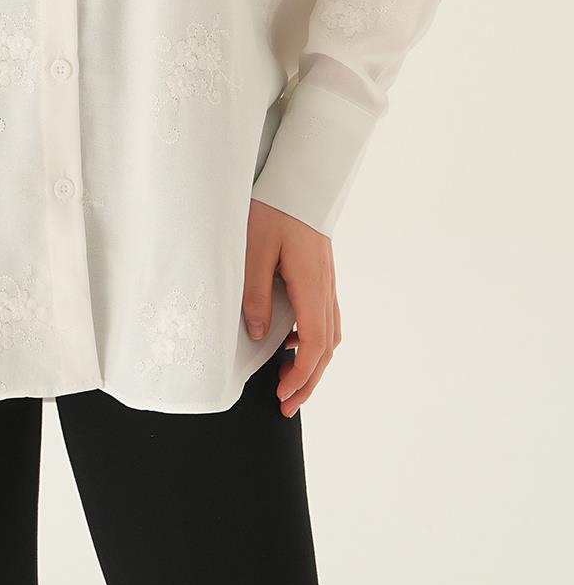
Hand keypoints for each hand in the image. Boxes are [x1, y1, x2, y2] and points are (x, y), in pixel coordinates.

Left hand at [243, 196, 341, 416]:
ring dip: (313, 363)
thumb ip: (256, 292)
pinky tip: (290, 340)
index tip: (281, 395)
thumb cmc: (274, 207)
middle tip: (286, 405)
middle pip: (326, 347)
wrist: (299, 178)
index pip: (314, 344)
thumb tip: (261, 335)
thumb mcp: (254, 248)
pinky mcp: (321, 273)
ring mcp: (327, 280)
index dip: (300, 376)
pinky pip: (325, 316)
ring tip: (288, 380)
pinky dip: (313, 339)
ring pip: (329, 334)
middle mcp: (325, 287)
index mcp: (311, 285)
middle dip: (308, 381)